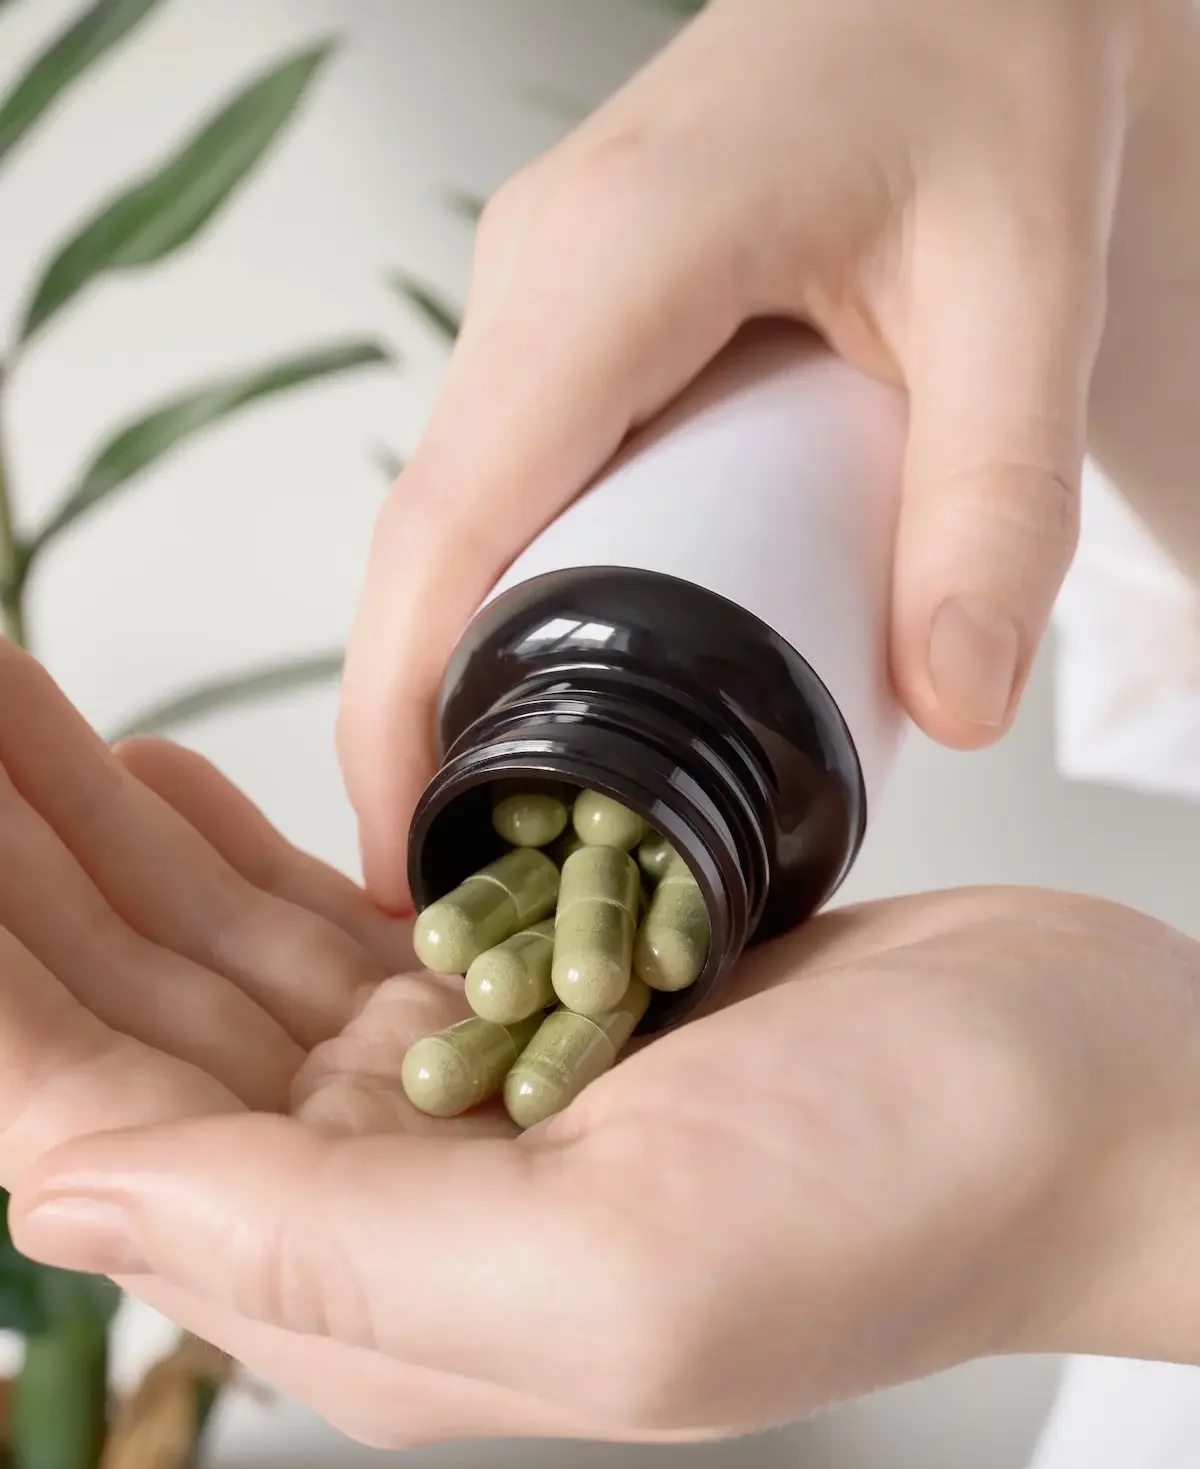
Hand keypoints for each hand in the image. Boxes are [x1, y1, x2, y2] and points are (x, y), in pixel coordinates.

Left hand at [4, 652, 1196, 1447]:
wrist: (1092, 1101)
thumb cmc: (916, 1191)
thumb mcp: (622, 1269)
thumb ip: (327, 1257)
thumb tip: (59, 1202)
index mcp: (380, 1288)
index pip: (94, 1135)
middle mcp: (389, 1206)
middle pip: (124, 1033)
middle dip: (10, 878)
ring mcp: (448, 1104)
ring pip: (201, 965)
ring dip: (84, 840)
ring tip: (2, 704)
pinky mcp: (515, 1013)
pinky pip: (314, 929)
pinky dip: (216, 849)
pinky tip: (146, 782)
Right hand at [339, 0, 1187, 907]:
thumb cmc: (989, 78)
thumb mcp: (1024, 290)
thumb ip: (1002, 499)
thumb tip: (952, 703)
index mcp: (619, 256)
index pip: (451, 513)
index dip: (395, 695)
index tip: (395, 843)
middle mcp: (540, 275)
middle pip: (436, 537)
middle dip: (430, 715)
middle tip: (490, 870)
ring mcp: (542, 293)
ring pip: (466, 513)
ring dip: (477, 661)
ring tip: (537, 805)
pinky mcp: (571, 317)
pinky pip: (515, 478)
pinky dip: (529, 594)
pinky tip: (588, 676)